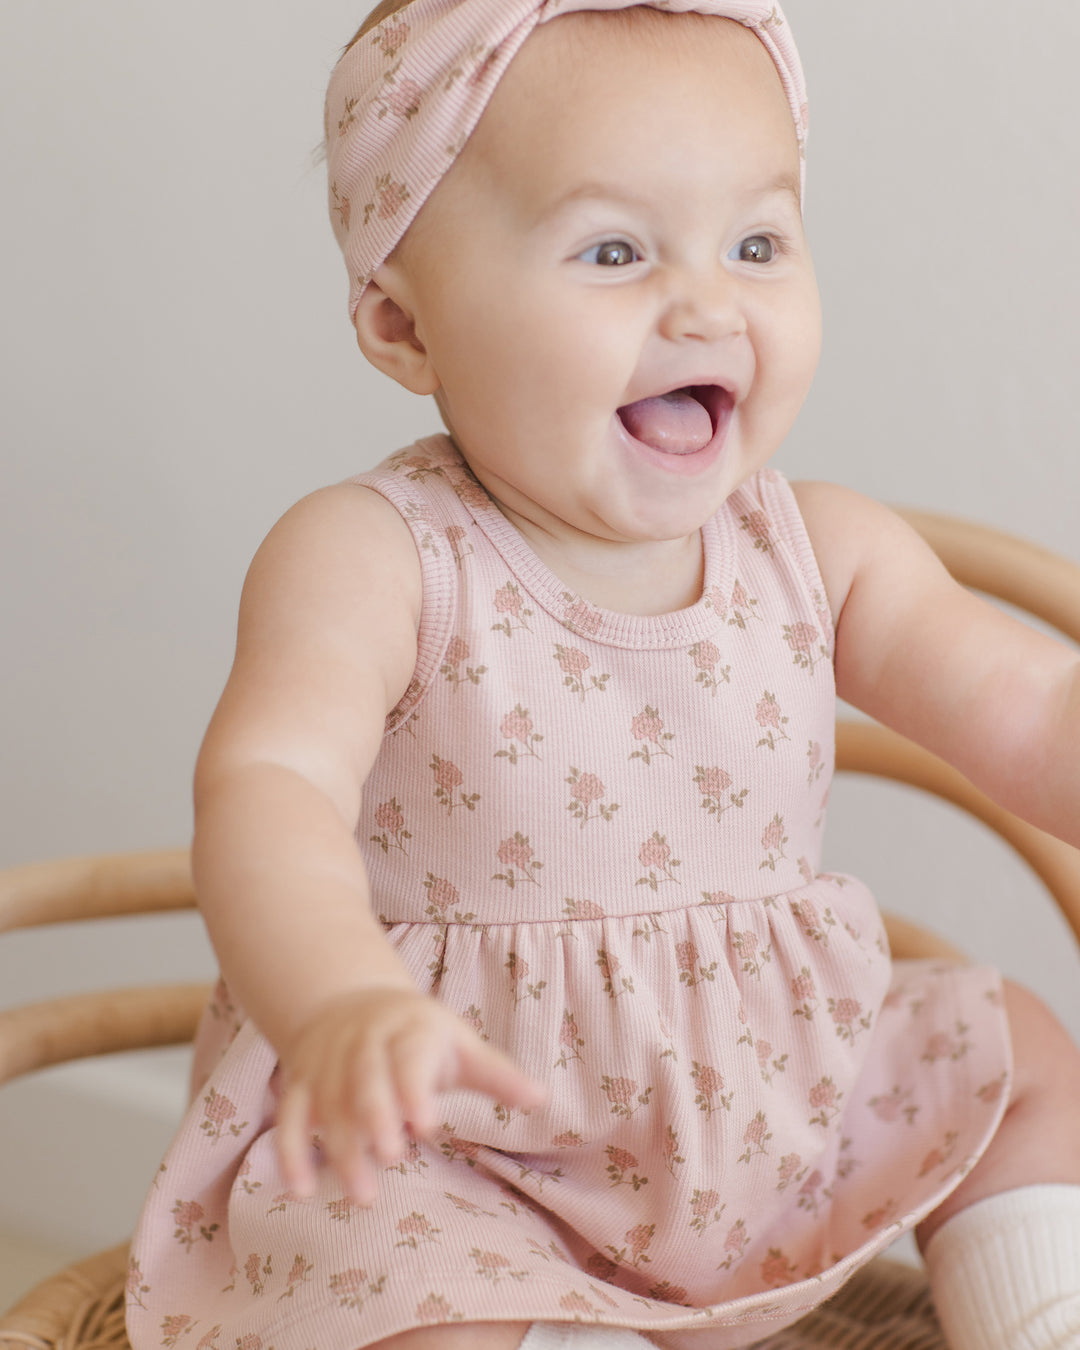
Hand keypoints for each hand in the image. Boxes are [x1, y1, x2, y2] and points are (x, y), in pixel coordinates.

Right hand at [275, 986, 546, 1204]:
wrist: (347, 999)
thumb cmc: (418, 1034)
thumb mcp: (459, 1043)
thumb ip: (496, 1074)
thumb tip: (541, 1099)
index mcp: (410, 1029)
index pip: (409, 1057)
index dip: (413, 1088)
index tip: (426, 1125)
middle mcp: (364, 1042)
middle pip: (365, 1079)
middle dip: (375, 1117)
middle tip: (391, 1156)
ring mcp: (327, 1062)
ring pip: (328, 1105)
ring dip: (340, 1149)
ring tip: (363, 1195)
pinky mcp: (299, 1083)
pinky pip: (289, 1116)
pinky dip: (290, 1151)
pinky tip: (301, 1190)